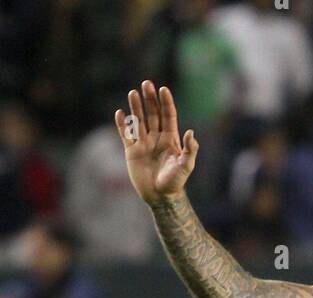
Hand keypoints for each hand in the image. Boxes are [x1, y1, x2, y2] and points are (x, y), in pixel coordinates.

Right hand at [114, 81, 197, 204]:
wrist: (160, 197)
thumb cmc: (175, 182)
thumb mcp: (186, 166)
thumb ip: (190, 150)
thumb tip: (191, 133)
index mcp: (170, 138)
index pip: (168, 115)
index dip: (166, 102)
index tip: (163, 89)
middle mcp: (156, 137)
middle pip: (153, 113)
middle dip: (150, 99)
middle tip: (146, 84)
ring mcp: (143, 143)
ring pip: (139, 120)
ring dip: (135, 107)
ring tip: (132, 93)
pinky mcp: (132, 151)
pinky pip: (126, 134)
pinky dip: (122, 124)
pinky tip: (119, 114)